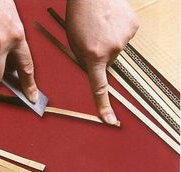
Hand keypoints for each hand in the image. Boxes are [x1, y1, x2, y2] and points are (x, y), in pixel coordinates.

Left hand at [66, 0, 138, 123]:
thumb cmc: (78, 16)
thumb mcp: (74, 43)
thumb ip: (85, 61)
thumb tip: (94, 70)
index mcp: (93, 56)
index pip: (99, 87)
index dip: (103, 105)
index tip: (108, 119)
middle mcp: (112, 50)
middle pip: (108, 63)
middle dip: (100, 56)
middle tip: (93, 40)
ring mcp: (124, 39)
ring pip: (116, 50)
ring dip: (109, 43)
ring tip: (101, 27)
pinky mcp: (133, 28)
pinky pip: (124, 37)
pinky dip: (117, 33)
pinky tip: (110, 22)